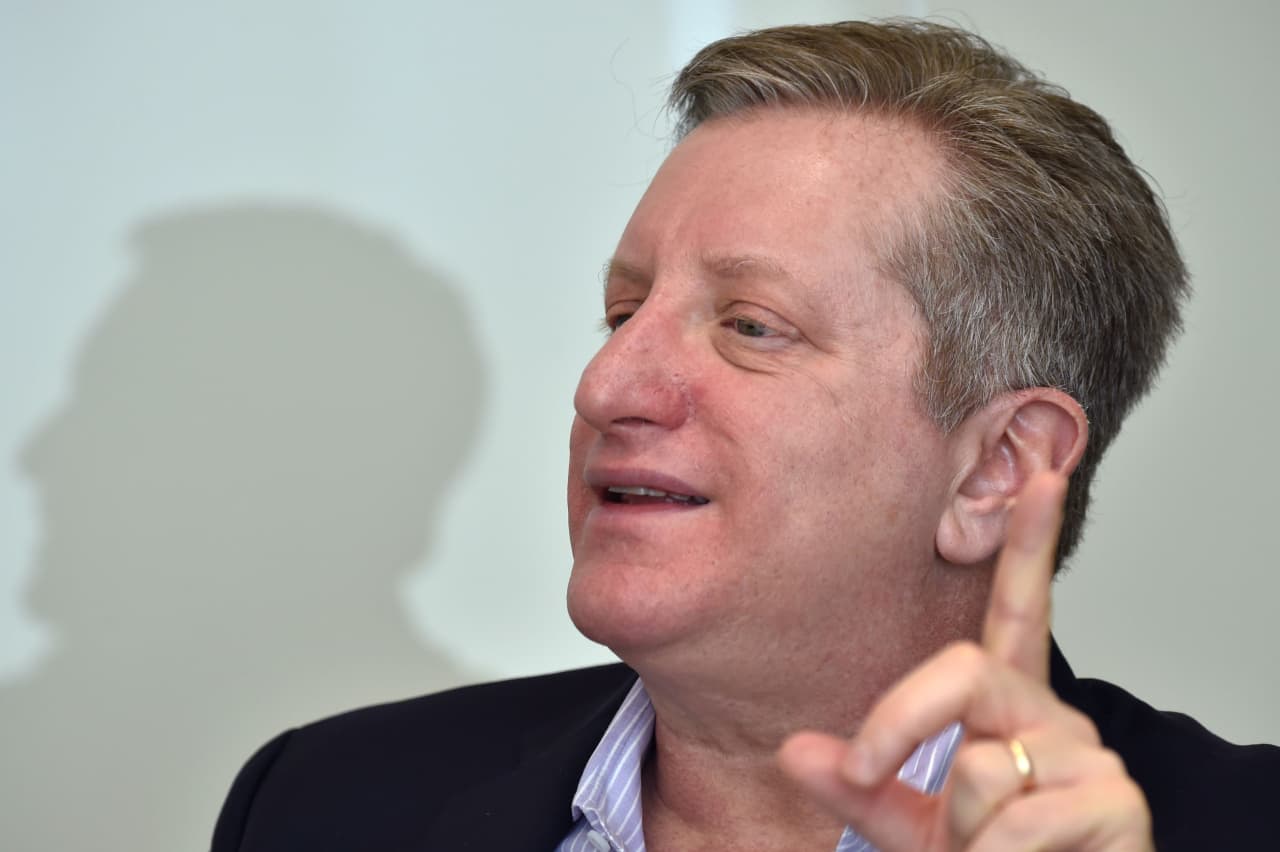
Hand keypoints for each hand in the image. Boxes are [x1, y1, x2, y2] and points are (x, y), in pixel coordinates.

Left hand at [778, 472, 1152, 850]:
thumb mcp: (913, 825)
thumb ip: (861, 785)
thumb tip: (794, 752)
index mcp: (1006, 708)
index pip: (1018, 612)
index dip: (1030, 543)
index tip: (1041, 475)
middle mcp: (1053, 717)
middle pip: (965, 670)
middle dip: (900, 720)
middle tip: (864, 769)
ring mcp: (1090, 759)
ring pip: (978, 771)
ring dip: (961, 835)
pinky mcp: (1118, 805)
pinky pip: (1014, 825)